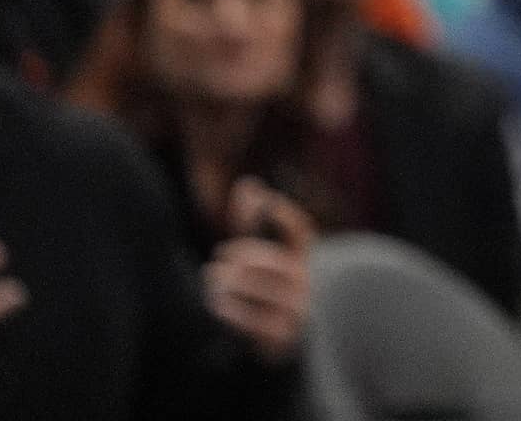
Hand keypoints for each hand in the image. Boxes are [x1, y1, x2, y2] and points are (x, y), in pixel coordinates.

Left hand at [203, 178, 312, 361]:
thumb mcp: (268, 252)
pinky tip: (217, 301)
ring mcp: (296, 309)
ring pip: (259, 290)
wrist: (298, 335)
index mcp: (308, 257)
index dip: (284, 215)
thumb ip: (254, 221)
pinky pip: (253, 319)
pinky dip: (231, 308)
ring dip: (230, 282)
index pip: (301, 232)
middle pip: (273, 262)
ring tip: (213, 278)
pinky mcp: (282, 336)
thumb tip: (246, 183)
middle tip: (222, 254)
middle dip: (244, 255)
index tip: (266, 202)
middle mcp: (306, 282)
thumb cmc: (276, 284)